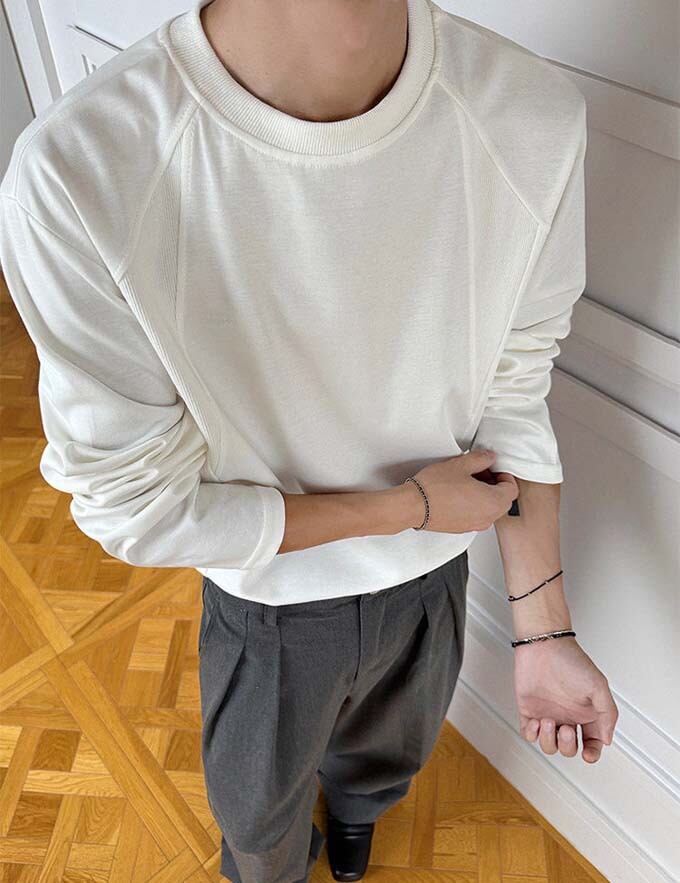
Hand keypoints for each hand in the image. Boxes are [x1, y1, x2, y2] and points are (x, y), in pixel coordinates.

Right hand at [409, 450, 518, 533]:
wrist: (413, 506)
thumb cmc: (434, 489)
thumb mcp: (461, 464)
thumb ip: (481, 459)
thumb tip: (489, 458)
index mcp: (493, 502)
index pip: (512, 488)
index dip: (504, 474)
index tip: (492, 467)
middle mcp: (487, 518)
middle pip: (502, 500)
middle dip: (495, 484)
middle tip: (480, 471)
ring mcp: (474, 525)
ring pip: (489, 509)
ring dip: (484, 494)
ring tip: (466, 480)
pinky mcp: (461, 528)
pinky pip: (476, 515)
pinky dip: (473, 504)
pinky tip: (458, 493)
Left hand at [513, 636, 617, 762]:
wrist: (543, 645)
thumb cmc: (570, 660)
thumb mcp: (598, 686)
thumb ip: (608, 714)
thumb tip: (606, 739)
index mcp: (586, 713)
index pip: (592, 743)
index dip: (592, 753)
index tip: (588, 754)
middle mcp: (568, 716)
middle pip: (569, 749)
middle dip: (567, 746)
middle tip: (565, 728)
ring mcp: (548, 715)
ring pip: (549, 746)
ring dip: (549, 740)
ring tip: (549, 721)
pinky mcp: (529, 711)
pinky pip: (529, 735)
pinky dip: (533, 734)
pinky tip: (537, 722)